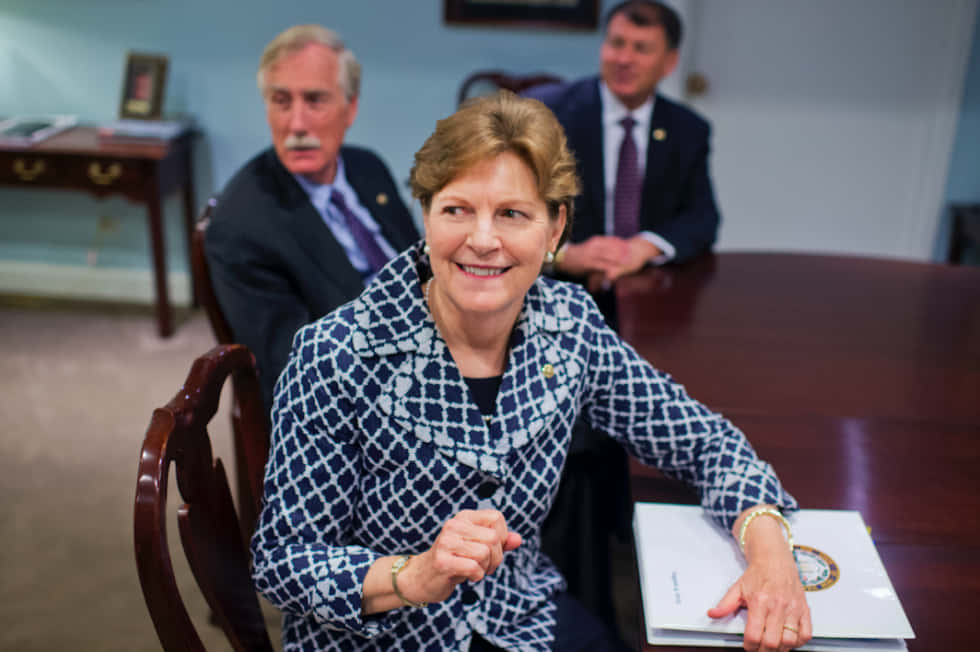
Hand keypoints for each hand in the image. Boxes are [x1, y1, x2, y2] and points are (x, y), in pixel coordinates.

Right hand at [400, 509, 520, 604]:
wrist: (422, 578)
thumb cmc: (454, 561)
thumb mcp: (478, 548)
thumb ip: (499, 543)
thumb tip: (518, 540)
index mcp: (464, 517)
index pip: (497, 517)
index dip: (502, 537)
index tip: (492, 549)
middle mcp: (454, 525)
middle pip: (494, 538)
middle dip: (496, 558)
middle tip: (485, 566)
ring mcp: (446, 542)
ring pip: (485, 553)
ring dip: (486, 568)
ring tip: (475, 570)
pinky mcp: (442, 561)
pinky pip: (474, 567)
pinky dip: (477, 576)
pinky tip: (467, 576)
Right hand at [559, 236, 658, 284]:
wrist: (563, 257)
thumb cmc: (577, 254)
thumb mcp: (590, 247)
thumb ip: (600, 248)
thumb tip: (610, 249)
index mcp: (596, 241)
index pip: (612, 240)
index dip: (621, 244)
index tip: (629, 247)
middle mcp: (595, 246)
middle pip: (612, 247)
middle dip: (623, 251)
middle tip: (632, 255)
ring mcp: (591, 254)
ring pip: (608, 256)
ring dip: (618, 259)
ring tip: (627, 263)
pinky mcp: (588, 263)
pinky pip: (601, 265)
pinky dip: (609, 268)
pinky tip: (615, 271)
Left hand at [707, 516, 811, 650]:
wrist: (775, 559)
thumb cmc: (758, 574)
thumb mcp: (737, 588)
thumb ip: (725, 604)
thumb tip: (713, 614)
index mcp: (759, 602)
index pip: (754, 635)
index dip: (750, 646)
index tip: (748, 647)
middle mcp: (777, 606)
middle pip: (772, 642)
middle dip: (764, 651)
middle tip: (759, 649)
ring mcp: (793, 608)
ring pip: (790, 641)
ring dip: (781, 649)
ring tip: (773, 646)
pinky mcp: (804, 609)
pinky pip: (806, 634)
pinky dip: (798, 642)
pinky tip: (789, 639)